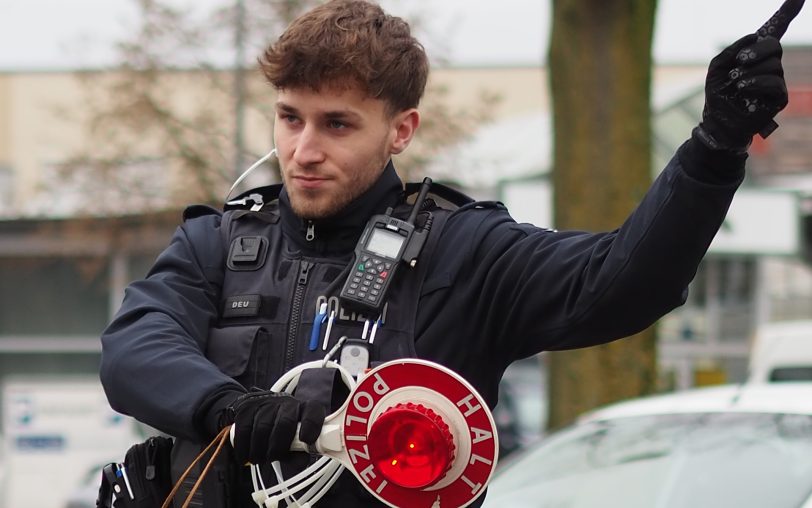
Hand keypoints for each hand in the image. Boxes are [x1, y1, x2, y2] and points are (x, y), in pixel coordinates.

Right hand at [225, 391, 325, 464]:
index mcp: (304, 409)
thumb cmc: (282, 431)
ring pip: (262, 427)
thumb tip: (300, 464)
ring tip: (258, 459)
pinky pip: (244, 429)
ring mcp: (266, 403)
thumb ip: (298, 453)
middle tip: (271, 458)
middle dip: (278, 446)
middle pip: (285, 422)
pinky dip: (243, 447)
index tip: (306, 440)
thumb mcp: (293, 442)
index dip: (311, 424)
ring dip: (259, 450)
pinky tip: (245, 456)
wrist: (257, 411)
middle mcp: (286, 402)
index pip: (313, 410)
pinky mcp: (247, 407)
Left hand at [697, 0, 803, 150]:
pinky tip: (742, 88)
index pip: (775, 29)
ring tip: (735, 83)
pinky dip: (756, 83)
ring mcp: (776, 80)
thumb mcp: (717, 68)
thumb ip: (732, 50)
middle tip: (740, 62)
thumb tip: (756, 35)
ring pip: (773, 65)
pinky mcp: (779, 97)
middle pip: (774, 45)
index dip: (787, 12)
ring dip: (749, 72)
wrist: (718, 123)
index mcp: (755, 54)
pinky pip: (774, 82)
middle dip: (756, 51)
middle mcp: (769, 64)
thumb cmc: (718, 95)